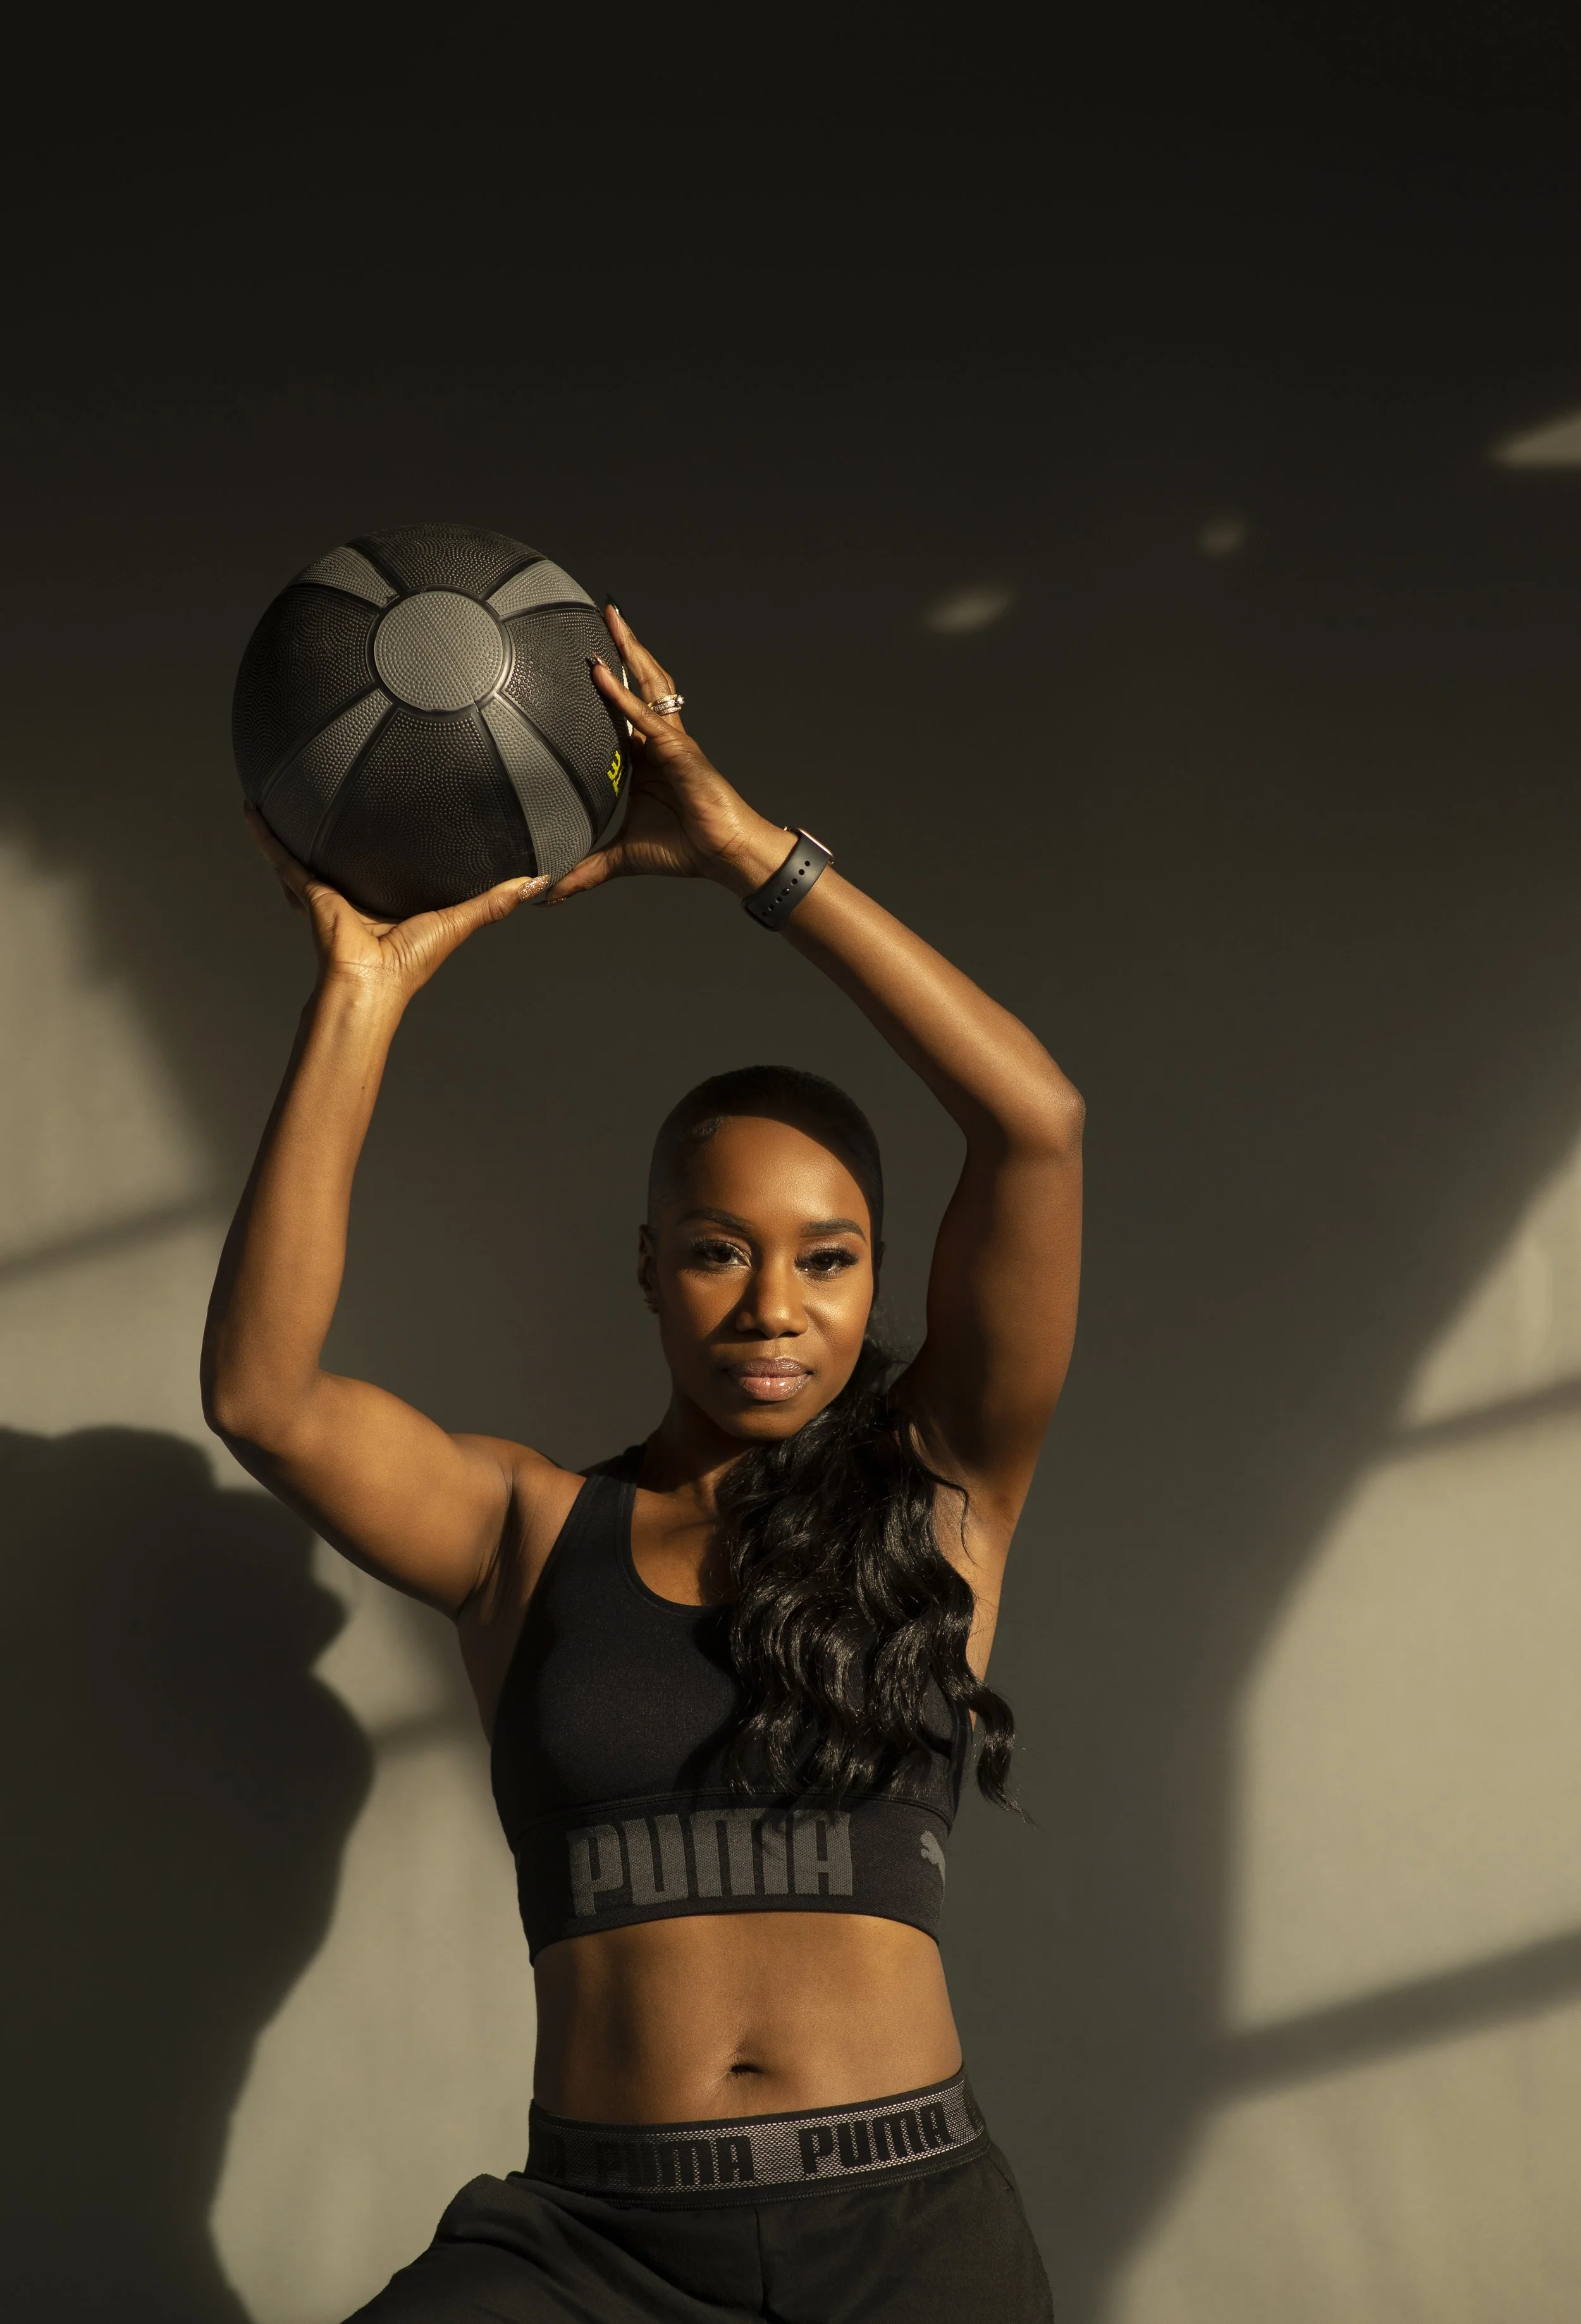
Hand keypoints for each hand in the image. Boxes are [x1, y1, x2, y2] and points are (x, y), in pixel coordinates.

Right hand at [245, 808, 545, 1004]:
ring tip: (282, 793)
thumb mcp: (459, 920)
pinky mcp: (309, 888)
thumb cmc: (411, 962)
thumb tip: (537, 882)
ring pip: (306, 851)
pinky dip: (265, 836)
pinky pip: (281, 856)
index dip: (394, 845)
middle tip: (336, 793)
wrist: (371, 982)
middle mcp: (355, 892)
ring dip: (292, 827)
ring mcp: (327, 889)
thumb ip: (495, 901)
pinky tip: (253, 810)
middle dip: (338, 829)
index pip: (390, 864)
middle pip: (345, 852)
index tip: (398, 818)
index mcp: (388, 900)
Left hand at [544, 605, 788, 901]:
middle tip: (603, 612)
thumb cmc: (685, 847)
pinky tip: (600, 672)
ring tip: (610, 617)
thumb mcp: (620, 857)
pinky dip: (622, 695)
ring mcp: (672, 741)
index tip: (589, 653)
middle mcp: (661, 740)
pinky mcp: (680, 752)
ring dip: (628, 650)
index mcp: (647, 756)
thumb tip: (548, 893)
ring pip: (648, 685)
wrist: (725, 855)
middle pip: (641, 681)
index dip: (610, 678)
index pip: (624, 706)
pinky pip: (645, 718)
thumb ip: (585, 870)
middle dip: (623, 645)